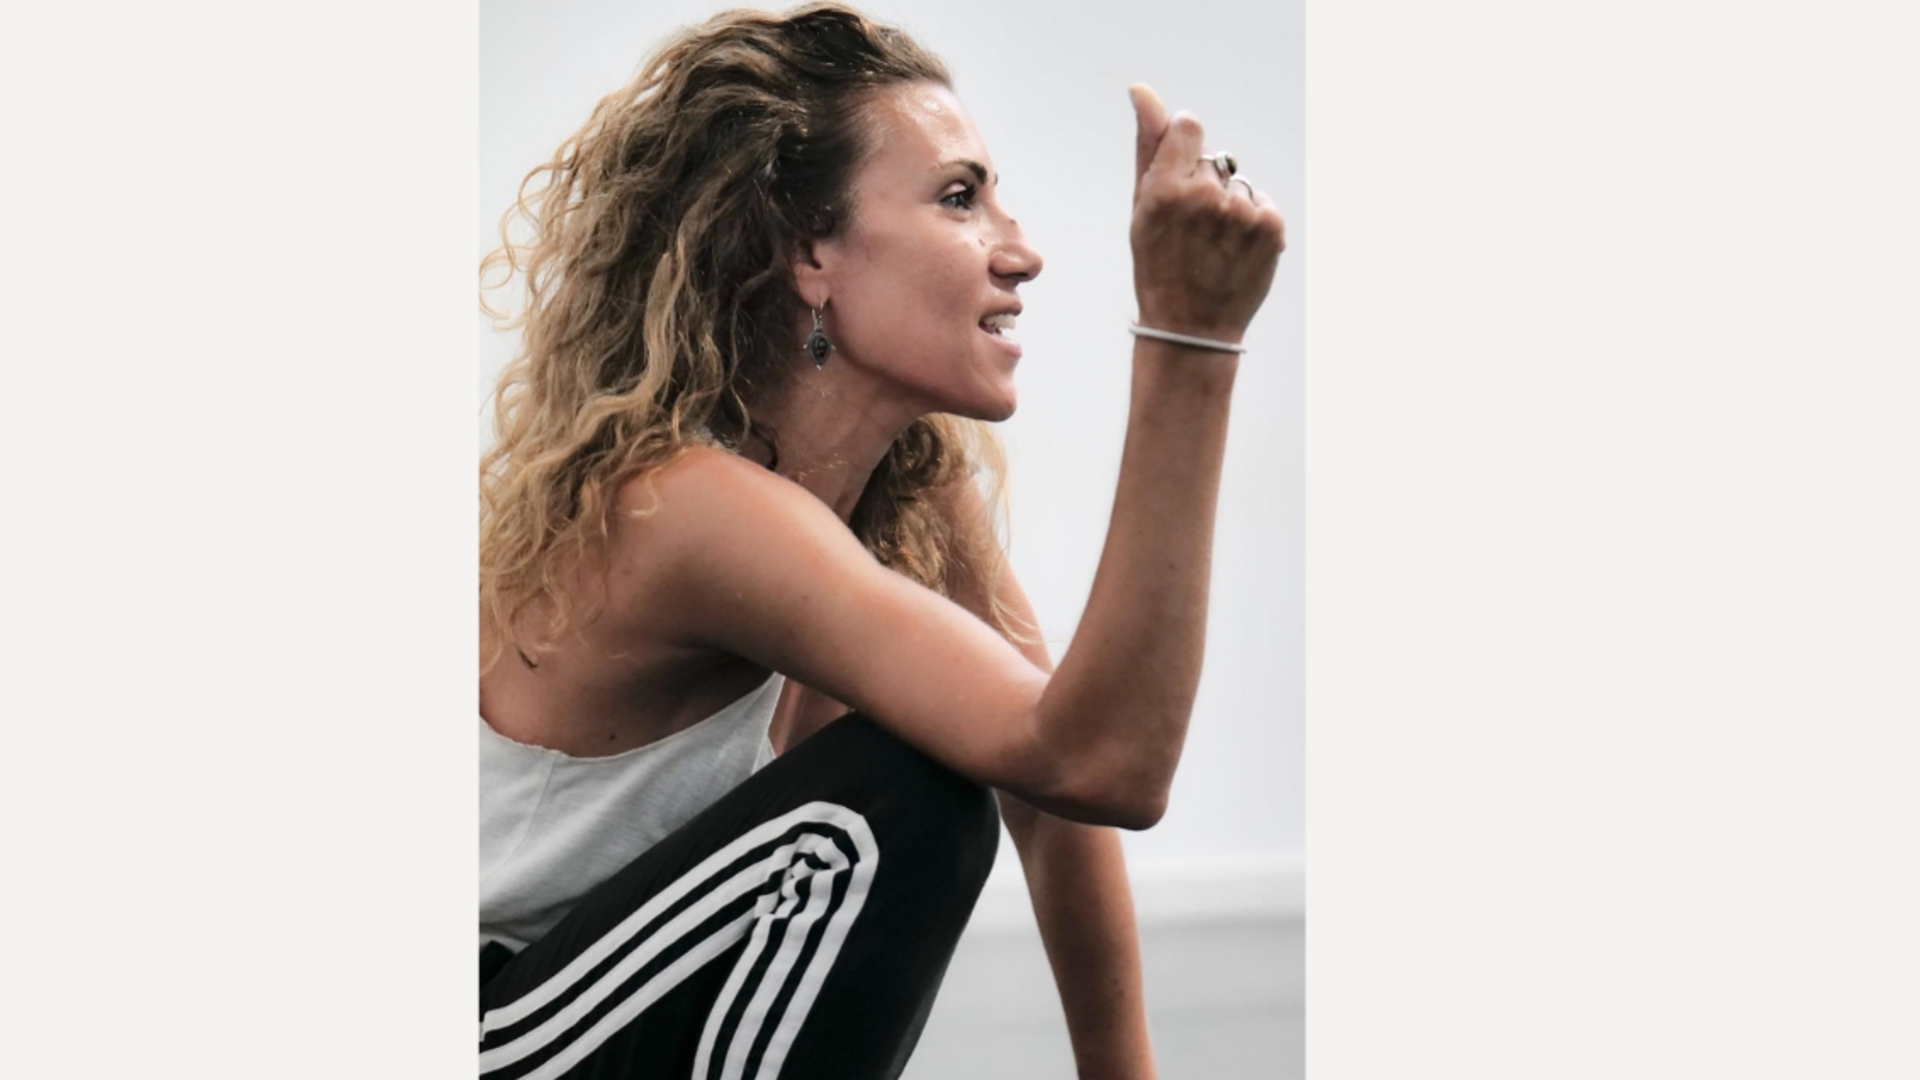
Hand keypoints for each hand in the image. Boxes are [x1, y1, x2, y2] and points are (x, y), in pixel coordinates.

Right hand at [1128, 83, 1285, 342]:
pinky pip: (1260, 203)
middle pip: (1213, 161)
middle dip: (1203, 187)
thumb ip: (1147, 144)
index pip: (1189, 126)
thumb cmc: (1157, 266)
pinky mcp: (1271, 227)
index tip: (1179, 181)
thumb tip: (1142, 90)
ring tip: (1213, 247)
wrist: (1192, 328)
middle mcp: (1206, 197)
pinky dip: (1251, 223)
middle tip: (1191, 232)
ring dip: (1228, 208)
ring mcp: (1242, 213)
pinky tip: (1234, 251)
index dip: (1183, 150)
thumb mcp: (1141, 207)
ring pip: (1237, 184)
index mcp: (1165, 190)